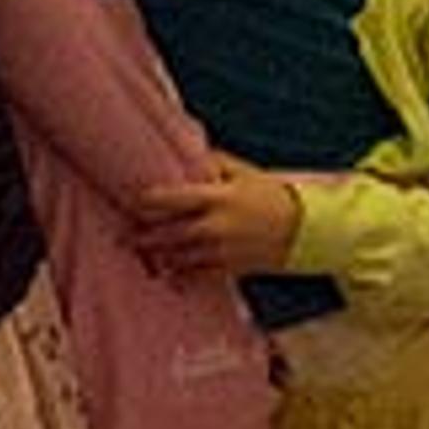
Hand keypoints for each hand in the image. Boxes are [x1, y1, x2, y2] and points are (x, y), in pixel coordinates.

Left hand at [128, 161, 300, 278]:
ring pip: (179, 257)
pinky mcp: (231, 269)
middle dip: (144, 235)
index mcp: (218, 197)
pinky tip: (165, 274)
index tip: (132, 201)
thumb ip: (212, 163)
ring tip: (139, 252)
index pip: (173, 199)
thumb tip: (185, 152)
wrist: (305, 228)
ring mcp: (223, 251)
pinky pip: (198, 276)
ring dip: (158, 256)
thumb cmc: (271, 194)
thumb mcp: (243, 172)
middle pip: (169, 233)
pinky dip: (180, 276)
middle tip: (123, 235)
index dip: (148, 202)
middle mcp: (216, 226)